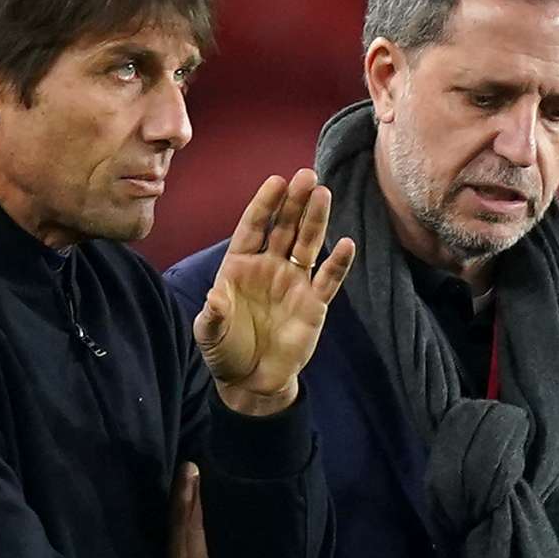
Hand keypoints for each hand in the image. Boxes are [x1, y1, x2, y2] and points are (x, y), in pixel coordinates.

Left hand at [196, 169, 355, 416]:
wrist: (252, 381)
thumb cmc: (226, 352)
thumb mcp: (210, 335)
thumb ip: (212, 316)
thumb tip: (214, 298)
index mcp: (240, 267)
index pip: (254, 227)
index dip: (265, 205)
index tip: (277, 181)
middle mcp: (269, 268)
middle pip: (284, 228)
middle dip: (294, 202)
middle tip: (306, 176)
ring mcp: (293, 283)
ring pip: (307, 245)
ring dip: (316, 221)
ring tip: (324, 195)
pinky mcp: (314, 304)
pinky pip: (328, 279)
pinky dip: (338, 263)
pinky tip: (347, 244)